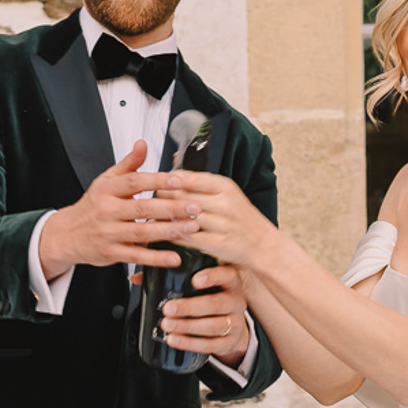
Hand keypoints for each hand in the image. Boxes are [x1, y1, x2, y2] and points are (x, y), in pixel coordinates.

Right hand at [38, 141, 197, 275]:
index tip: (178, 180)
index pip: (134, 182)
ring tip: (191, 227)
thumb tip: (142, 144)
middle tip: (194, 207)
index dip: (157, 181)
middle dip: (171, 208)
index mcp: (107, 190)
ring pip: (142, 232)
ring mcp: (109, 233)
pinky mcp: (111, 253)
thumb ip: (128, 164)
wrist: (66, 235)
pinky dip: (156, 258)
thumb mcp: (105, 181)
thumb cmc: (92, 207)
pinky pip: (136, 256)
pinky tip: (174, 257)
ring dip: (169, 231)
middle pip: (142, 208)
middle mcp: (107, 211)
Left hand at [134, 168, 273, 268]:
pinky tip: (159, 234)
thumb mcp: (226, 192)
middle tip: (143, 200)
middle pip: (181, 197)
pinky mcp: (217, 244)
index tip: (152, 182)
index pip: (187, 178)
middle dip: (160, 199)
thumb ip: (200, 181)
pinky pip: (186, 237)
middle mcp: (224, 203)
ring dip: (162, 217)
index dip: (166, 181)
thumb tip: (172, 163)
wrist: (263, 245)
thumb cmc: (241, 218)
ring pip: (182, 217)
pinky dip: (171, 235)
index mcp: (224, 186)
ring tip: (146, 216)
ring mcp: (221, 224)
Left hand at [156, 265, 250, 365]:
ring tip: (166, 325)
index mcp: (229, 282)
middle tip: (168, 309)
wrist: (232, 325)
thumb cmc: (209, 297)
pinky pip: (211, 345)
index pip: (226, 275)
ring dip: (188, 326)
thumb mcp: (198, 284)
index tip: (194, 280)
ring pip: (214, 326)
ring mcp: (236, 323)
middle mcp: (236, 301)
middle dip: (190, 307)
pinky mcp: (230, 342)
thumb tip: (136, 278)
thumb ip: (170, 276)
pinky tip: (174, 340)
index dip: (212, 277)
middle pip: (216, 304)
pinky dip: (190, 343)